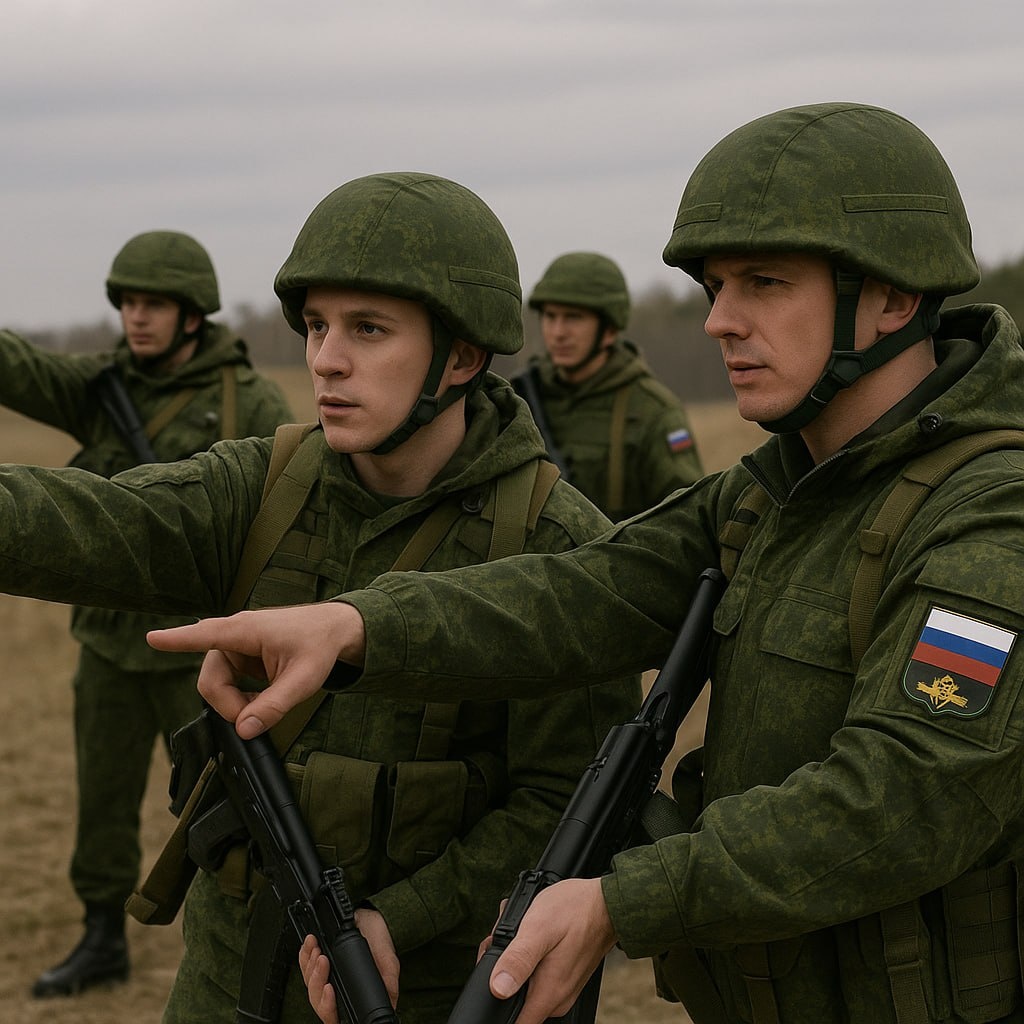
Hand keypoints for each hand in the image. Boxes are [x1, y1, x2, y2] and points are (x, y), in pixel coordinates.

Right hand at [147, 602, 365, 737]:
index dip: (177, 640)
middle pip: (211, 681)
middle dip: (229, 706)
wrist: (336, 631)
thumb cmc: (320, 646)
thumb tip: (244, 730)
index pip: (205, 635)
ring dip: (236, 703)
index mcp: (246, 631)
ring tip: (265, 705)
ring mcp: (236, 646)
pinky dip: (242, 697)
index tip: (151, 638)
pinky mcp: (241, 656)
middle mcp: (235, 635)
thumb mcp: (303, 681)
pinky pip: (229, 684)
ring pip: (218, 685)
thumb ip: (273, 706)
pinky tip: (263, 696)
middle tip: (254, 719)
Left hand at [298, 909, 399, 1023]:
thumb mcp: (387, 958)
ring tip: (318, 949)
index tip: (330, 988)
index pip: (335, 1014)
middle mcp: (336, 991)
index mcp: (352, 996)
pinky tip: (311, 944)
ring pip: (309, 983)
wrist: (368, 916)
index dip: (329, 1007)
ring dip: (311, 966)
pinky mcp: (315, 964)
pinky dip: (305, 955)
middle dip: (318, 980)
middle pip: (318, 1000)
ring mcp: (324, 978)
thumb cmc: (377, 939)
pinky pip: (303, 965)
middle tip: (324, 960)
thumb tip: (390, 1002)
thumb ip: (388, 979)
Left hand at [487, 877, 615, 1023]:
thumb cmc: (575, 910)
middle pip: (516, 1003)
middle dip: (501, 976)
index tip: (491, 974)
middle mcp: (557, 999)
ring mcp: (563, 989)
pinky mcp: (566, 978)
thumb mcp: (539, 928)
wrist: (606, 902)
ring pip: (526, 988)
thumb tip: (497, 989)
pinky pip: (539, 978)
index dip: (495, 1000)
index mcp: (549, 993)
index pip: (514, 1022)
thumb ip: (518, 960)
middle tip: (501, 941)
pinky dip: (529, 960)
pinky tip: (529, 937)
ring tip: (516, 934)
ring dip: (515, 965)